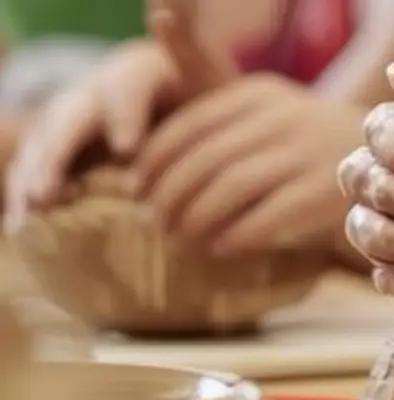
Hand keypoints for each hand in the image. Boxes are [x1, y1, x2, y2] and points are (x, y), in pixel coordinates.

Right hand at [5, 0, 233, 221]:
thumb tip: (163, 10)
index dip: (123, 114)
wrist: (197, 121)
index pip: (124, 85)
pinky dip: (27, 195)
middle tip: (53, 191)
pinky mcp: (65, 151)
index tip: (128, 148)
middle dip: (60, 154)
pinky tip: (24, 225)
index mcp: (137, 70)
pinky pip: (37, 168)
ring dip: (35, 175)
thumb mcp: (210, 80)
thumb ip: (190, 47)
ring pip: (44, 143)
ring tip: (33, 209)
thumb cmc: (209, 104)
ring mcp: (76, 120)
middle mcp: (97, 89)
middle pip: (70, 116)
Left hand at [134, 75, 363, 254]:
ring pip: (230, 187)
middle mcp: (281, 118)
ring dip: (195, 219)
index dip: (155, 160)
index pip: (190, 124)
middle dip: (170, 196)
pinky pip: (267, 217)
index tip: (136, 189)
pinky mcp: (324, 193)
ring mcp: (306, 155)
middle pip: (204, 159)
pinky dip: (237, 235)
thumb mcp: (272, 117)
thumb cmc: (315, 150)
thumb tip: (150, 177)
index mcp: (259, 94)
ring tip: (179, 241)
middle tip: (154, 224)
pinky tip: (219, 249)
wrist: (392, 163)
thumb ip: (222, 129)